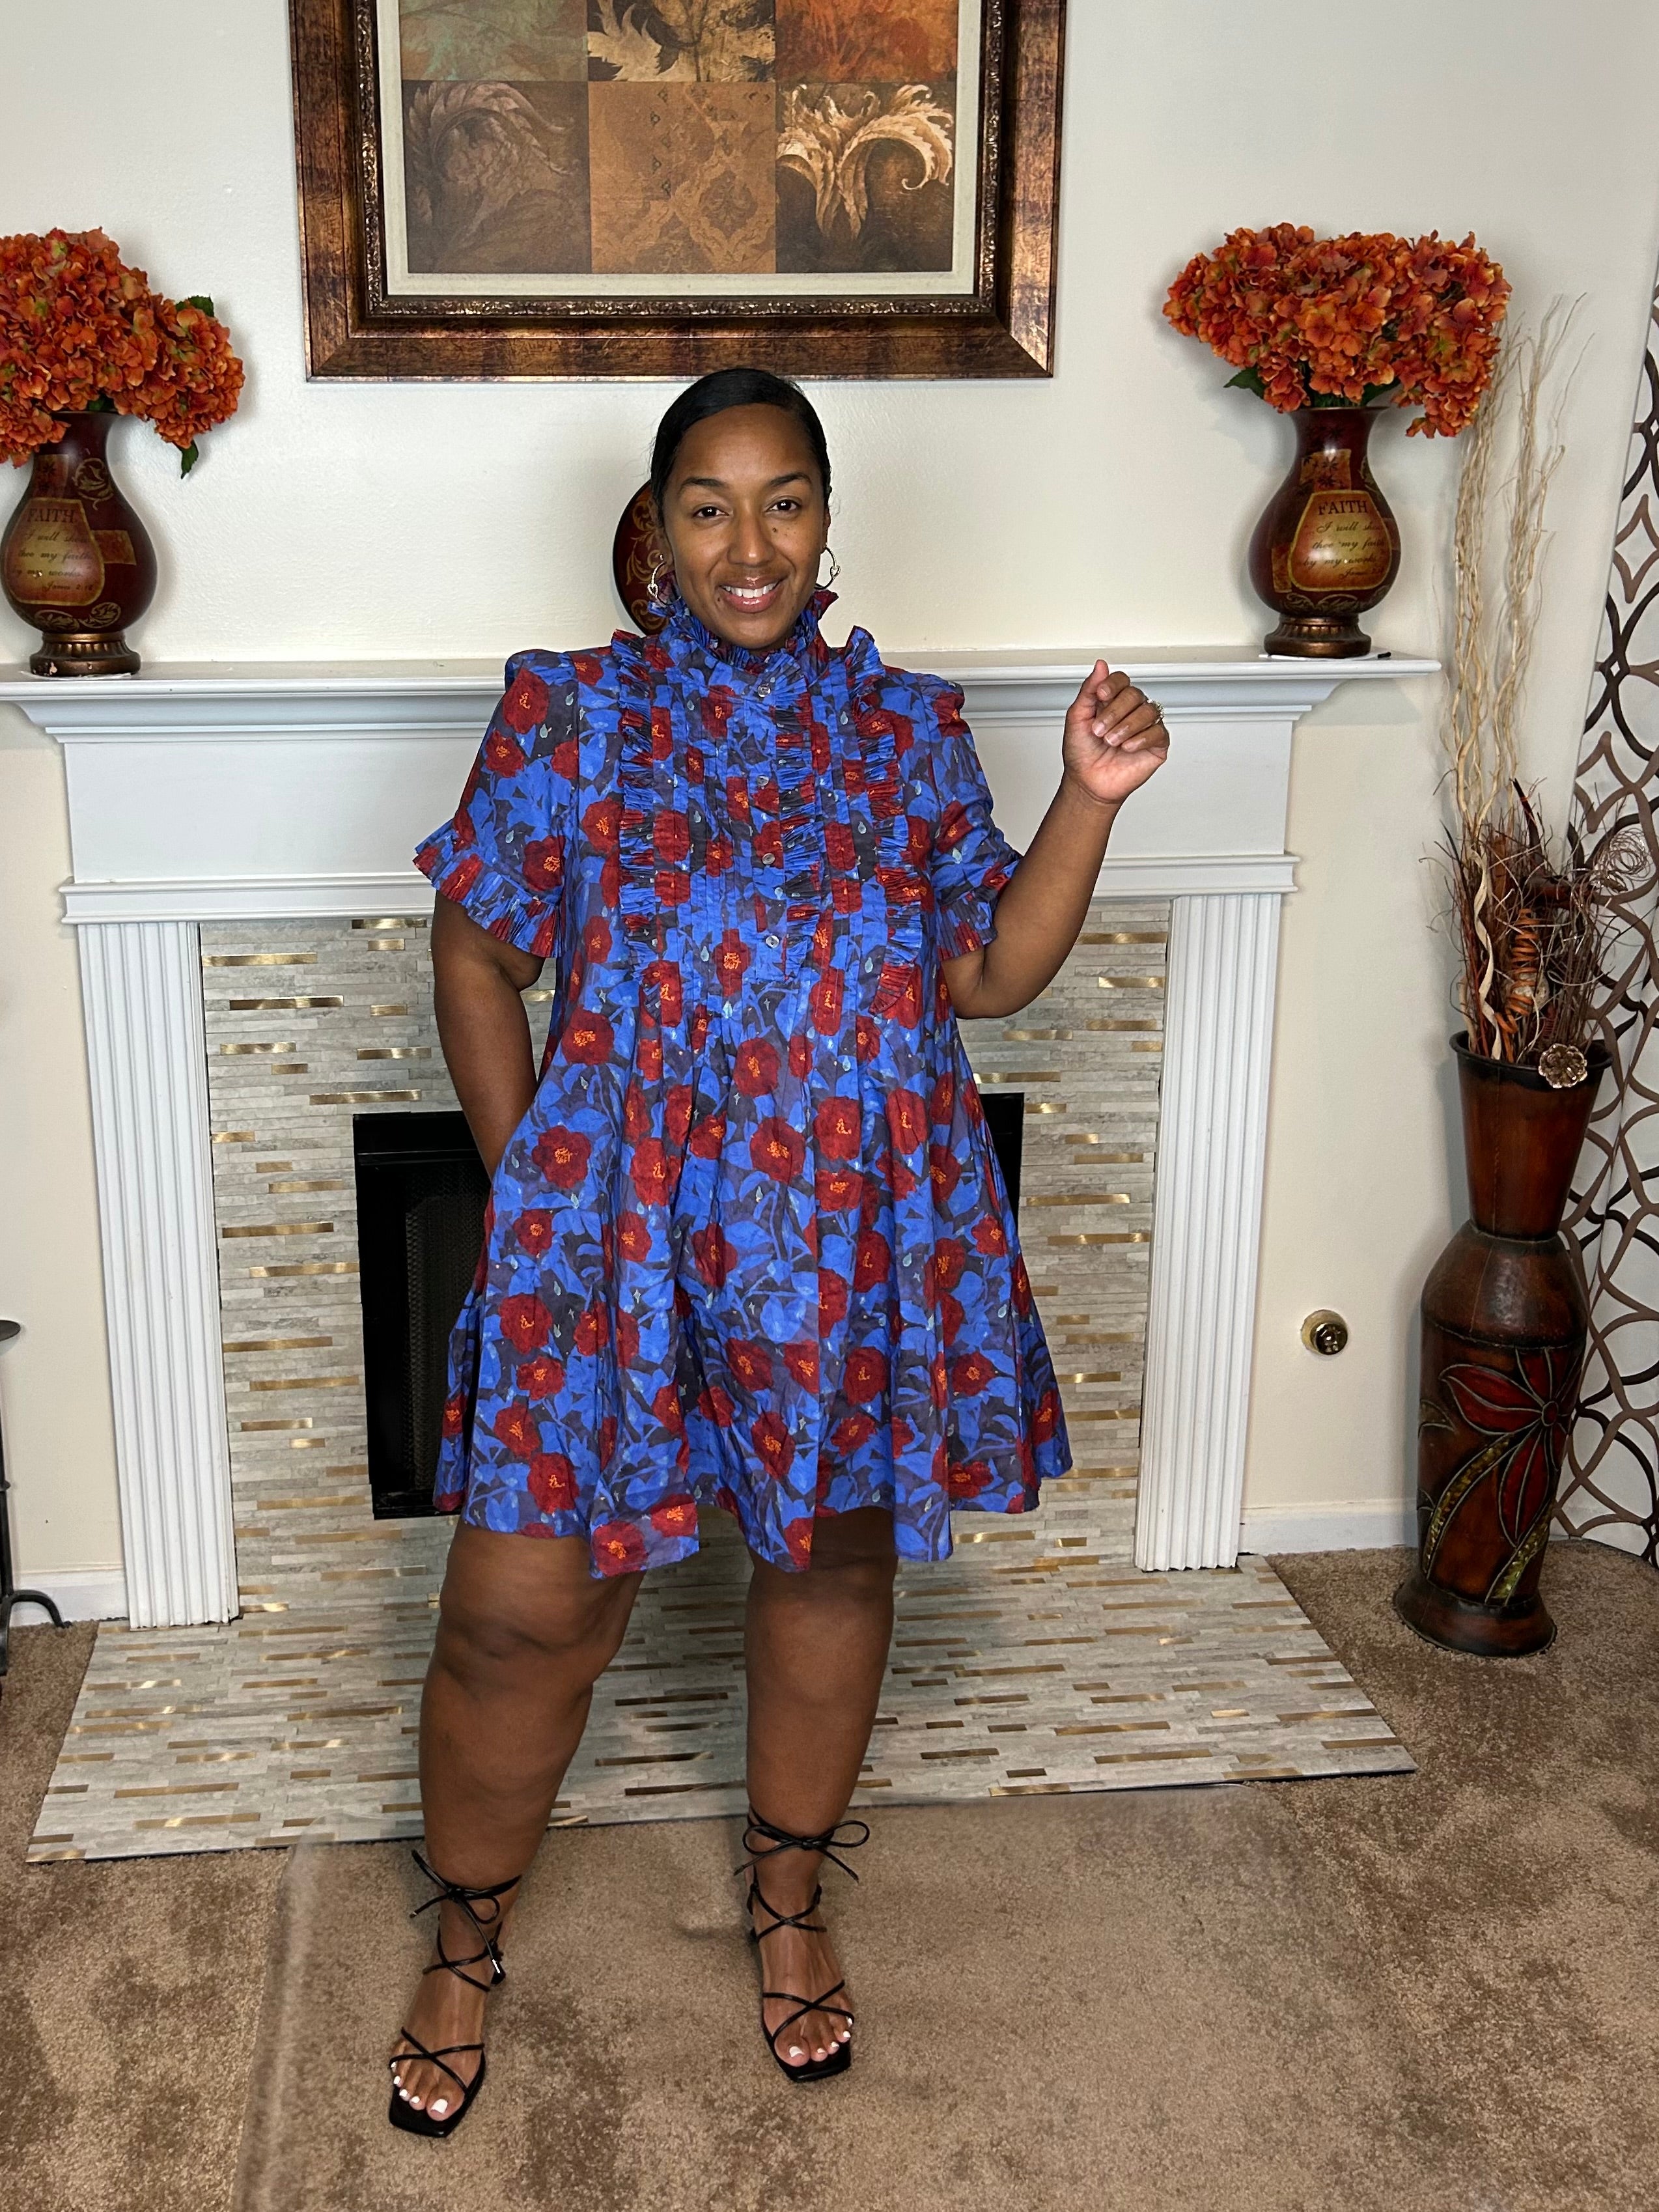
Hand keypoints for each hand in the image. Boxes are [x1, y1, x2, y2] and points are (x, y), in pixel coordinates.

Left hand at [1061, 661, 1169, 809]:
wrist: (1088, 783)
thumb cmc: (1081, 753)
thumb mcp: (1077, 717)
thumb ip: (1089, 690)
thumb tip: (1100, 665)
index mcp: (1112, 701)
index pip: (1121, 680)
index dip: (1112, 685)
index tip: (1100, 696)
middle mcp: (1131, 711)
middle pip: (1134, 694)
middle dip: (1114, 712)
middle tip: (1099, 730)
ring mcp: (1145, 726)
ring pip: (1148, 711)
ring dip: (1126, 726)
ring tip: (1111, 742)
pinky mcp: (1157, 744)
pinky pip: (1158, 731)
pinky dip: (1141, 738)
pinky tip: (1127, 747)